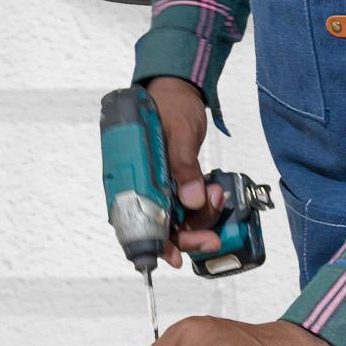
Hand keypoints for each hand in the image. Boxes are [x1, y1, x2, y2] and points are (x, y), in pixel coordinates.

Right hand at [141, 76, 225, 266]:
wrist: (177, 88)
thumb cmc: (170, 103)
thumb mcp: (179, 131)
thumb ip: (184, 166)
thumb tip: (191, 200)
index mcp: (129, 169)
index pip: (135, 217)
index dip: (154, 242)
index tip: (175, 257)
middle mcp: (138, 181)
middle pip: (156, 224)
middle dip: (186, 235)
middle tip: (211, 238)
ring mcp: (154, 183)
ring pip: (174, 218)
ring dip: (199, 216)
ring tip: (216, 194)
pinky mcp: (169, 182)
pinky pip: (183, 206)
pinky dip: (201, 206)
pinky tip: (212, 191)